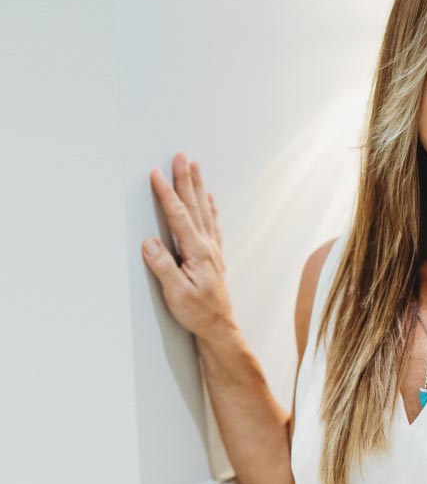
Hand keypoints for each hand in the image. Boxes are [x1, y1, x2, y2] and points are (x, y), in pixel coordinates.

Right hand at [142, 152, 236, 341]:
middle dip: (185, 180)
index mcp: (197, 252)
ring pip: (204, 211)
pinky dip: (209, 208)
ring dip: (198, 188)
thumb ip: (163, 267)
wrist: (219, 327)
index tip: (156, 173)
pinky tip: (208, 199)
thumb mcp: (176, 293)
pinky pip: (212, 224)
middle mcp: (207, 246)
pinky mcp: (213, 256)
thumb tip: (149, 242)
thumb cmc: (198, 313)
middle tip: (181, 156)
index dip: (167, 193)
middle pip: (194, 206)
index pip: (178, 216)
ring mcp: (212, 250)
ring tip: (196, 167)